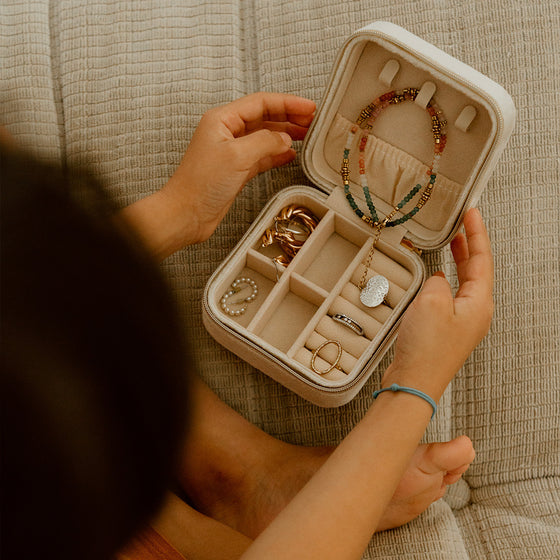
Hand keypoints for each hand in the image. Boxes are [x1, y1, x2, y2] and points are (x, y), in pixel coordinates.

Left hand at [164, 92, 315, 244]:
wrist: (186, 214)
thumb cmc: (200, 184)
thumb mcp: (237, 156)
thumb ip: (265, 142)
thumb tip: (285, 139)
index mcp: (222, 119)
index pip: (260, 103)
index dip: (287, 103)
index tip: (309, 107)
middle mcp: (227, 132)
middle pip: (264, 117)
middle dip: (289, 117)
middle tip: (312, 120)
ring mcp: (232, 151)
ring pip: (264, 136)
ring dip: (285, 135)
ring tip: (306, 135)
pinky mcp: (236, 170)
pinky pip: (261, 156)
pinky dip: (276, 154)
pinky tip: (290, 155)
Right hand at [383, 208, 493, 400]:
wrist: (414, 382)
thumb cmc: (426, 350)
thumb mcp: (431, 302)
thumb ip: (438, 282)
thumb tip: (438, 279)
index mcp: (479, 304)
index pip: (482, 259)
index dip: (477, 233)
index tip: (472, 213)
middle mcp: (475, 313)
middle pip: (477, 270)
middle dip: (470, 245)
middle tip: (463, 224)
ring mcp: (461, 322)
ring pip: (463, 283)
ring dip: (458, 261)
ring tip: (452, 243)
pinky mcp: (446, 330)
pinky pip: (450, 296)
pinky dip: (444, 280)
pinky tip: (434, 276)